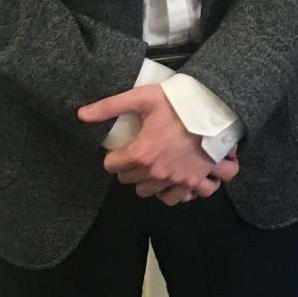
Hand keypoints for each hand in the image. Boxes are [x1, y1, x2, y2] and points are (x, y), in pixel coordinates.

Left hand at [78, 86, 240, 205]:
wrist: (216, 109)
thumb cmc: (179, 102)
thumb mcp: (142, 97)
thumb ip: (110, 106)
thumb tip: (80, 115)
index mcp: (141, 153)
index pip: (112, 166)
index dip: (114, 156)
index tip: (120, 149)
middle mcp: (157, 172)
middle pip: (130, 182)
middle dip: (130, 169)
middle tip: (137, 154)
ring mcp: (177, 180)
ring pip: (152, 193)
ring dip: (150, 184)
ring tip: (154, 169)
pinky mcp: (196, 182)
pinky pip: (181, 199)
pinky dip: (177, 194)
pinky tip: (175, 182)